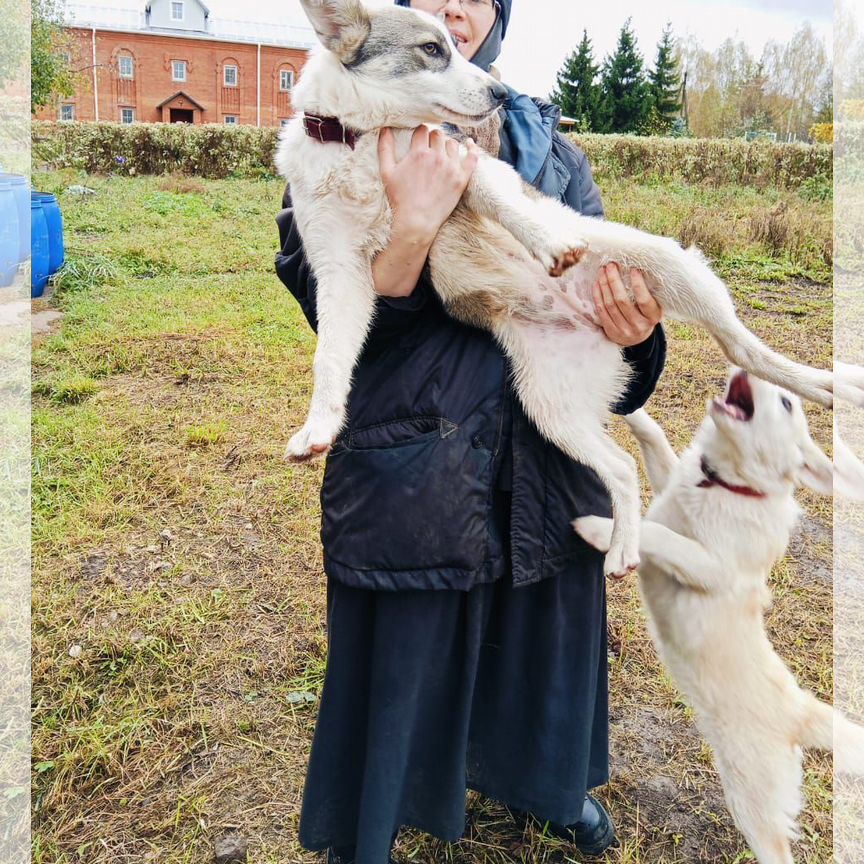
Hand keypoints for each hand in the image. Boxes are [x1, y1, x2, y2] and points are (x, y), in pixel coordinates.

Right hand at [378, 126, 479, 243]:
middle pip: (438, 135)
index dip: (419, 133)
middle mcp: (437, 157)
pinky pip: (473, 157)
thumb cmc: (399, 199)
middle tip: (429, 147)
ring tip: (443, 151)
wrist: (416, 222)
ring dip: (446, 144)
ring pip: (452, 143)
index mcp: (419, 153)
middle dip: (432, 138)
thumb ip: (385, 148)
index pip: (422, 130)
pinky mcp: (462, 179)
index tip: (418, 139)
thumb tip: (385, 127)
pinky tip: (469, 143)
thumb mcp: (387, 173)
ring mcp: (451, 168)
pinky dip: (472, 148)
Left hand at [592, 263, 662, 346]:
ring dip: (604, 285)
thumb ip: (650, 293)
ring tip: (603, 271)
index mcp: (652, 317)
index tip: (633, 269)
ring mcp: (624, 330)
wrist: (637, 338)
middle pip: (622, 300)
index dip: (638, 284)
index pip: (644, 300)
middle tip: (611, 265)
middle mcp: (638, 325)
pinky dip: (598, 296)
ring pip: (610, 304)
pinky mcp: (611, 331)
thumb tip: (641, 268)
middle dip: (614, 280)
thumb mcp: (654, 307)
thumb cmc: (646, 315)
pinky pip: (602, 311)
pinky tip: (597, 284)